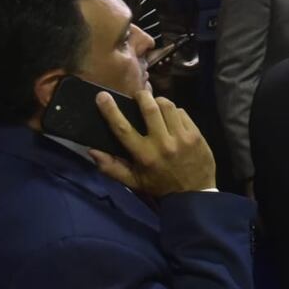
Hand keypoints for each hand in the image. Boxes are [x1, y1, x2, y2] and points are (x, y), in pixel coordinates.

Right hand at [89, 91, 215, 196]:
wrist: (194, 194)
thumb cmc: (161, 186)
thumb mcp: (134, 182)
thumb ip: (112, 168)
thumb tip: (92, 150)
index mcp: (144, 155)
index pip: (123, 128)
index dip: (111, 110)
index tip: (102, 96)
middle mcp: (163, 143)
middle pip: (150, 109)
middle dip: (142, 96)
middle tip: (139, 95)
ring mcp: (182, 137)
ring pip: (168, 107)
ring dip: (159, 101)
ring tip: (155, 104)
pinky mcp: (196, 135)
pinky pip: (182, 113)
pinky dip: (175, 111)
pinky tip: (171, 117)